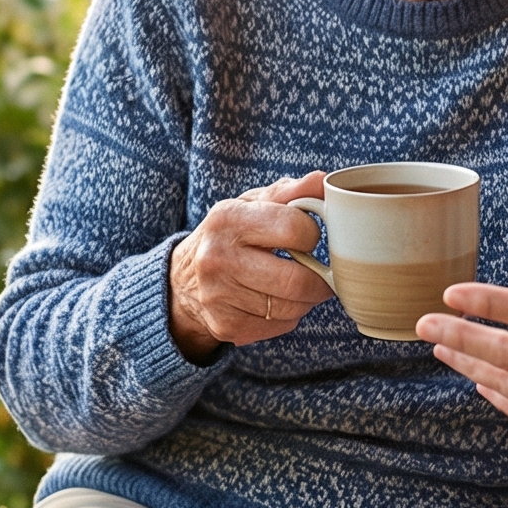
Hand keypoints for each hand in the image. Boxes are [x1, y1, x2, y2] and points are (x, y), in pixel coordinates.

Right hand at [168, 172, 333, 362]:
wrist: (184, 278)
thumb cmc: (231, 234)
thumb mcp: (252, 204)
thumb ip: (290, 192)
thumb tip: (323, 180)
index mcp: (227, 218)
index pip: (294, 229)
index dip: (312, 234)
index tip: (307, 236)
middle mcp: (216, 258)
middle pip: (296, 280)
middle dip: (320, 280)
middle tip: (322, 273)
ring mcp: (218, 296)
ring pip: (292, 308)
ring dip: (306, 299)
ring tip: (299, 285)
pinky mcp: (225, 325)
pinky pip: (280, 326)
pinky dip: (288, 316)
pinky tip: (277, 302)